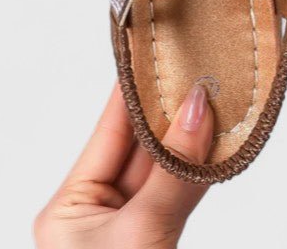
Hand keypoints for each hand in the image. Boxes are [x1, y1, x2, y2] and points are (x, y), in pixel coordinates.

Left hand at [35, 82, 212, 247]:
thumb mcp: (141, 229)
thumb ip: (174, 170)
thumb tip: (197, 109)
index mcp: (68, 208)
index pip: (108, 132)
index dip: (133, 93)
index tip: (154, 55)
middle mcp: (96, 211)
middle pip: (139, 148)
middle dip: (169, 113)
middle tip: (198, 75)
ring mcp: (128, 225)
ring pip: (164, 170)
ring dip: (191, 140)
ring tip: (214, 101)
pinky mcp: (157, 236)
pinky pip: (180, 192)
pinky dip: (200, 169)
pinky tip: (218, 143)